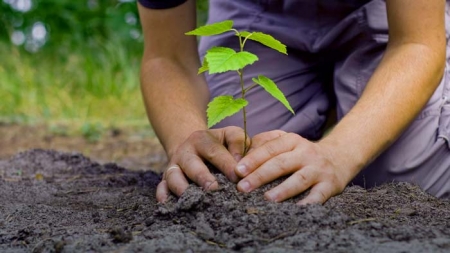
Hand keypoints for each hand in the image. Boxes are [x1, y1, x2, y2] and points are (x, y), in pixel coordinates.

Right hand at [156, 126, 248, 201]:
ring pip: (173, 176)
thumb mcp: (229, 135)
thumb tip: (240, 164)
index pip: (214, 151)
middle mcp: (185, 152)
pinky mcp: (166, 179)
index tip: (237, 177)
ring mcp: (174, 166)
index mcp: (202, 139)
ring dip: (182, 188)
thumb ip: (238, 142)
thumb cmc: (218, 143)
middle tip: (214, 188)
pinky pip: (161, 187)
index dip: (226, 164)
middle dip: (202, 177)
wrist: (192, 145)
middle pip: (192, 164)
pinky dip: (163, 195)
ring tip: (194, 200)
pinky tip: (168, 204)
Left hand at [234, 130, 353, 204]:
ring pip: (299, 179)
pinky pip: (318, 196)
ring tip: (267, 199)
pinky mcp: (330, 185)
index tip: (237, 171)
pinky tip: (295, 211)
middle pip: (281, 163)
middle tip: (242, 187)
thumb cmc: (303, 153)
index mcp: (292, 141)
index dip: (253, 159)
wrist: (340, 157)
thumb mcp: (287, 141)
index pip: (270, 149)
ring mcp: (318, 169)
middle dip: (260, 176)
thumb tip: (240, 154)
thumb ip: (266, 143)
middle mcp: (305, 153)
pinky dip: (308, 203)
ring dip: (283, 190)